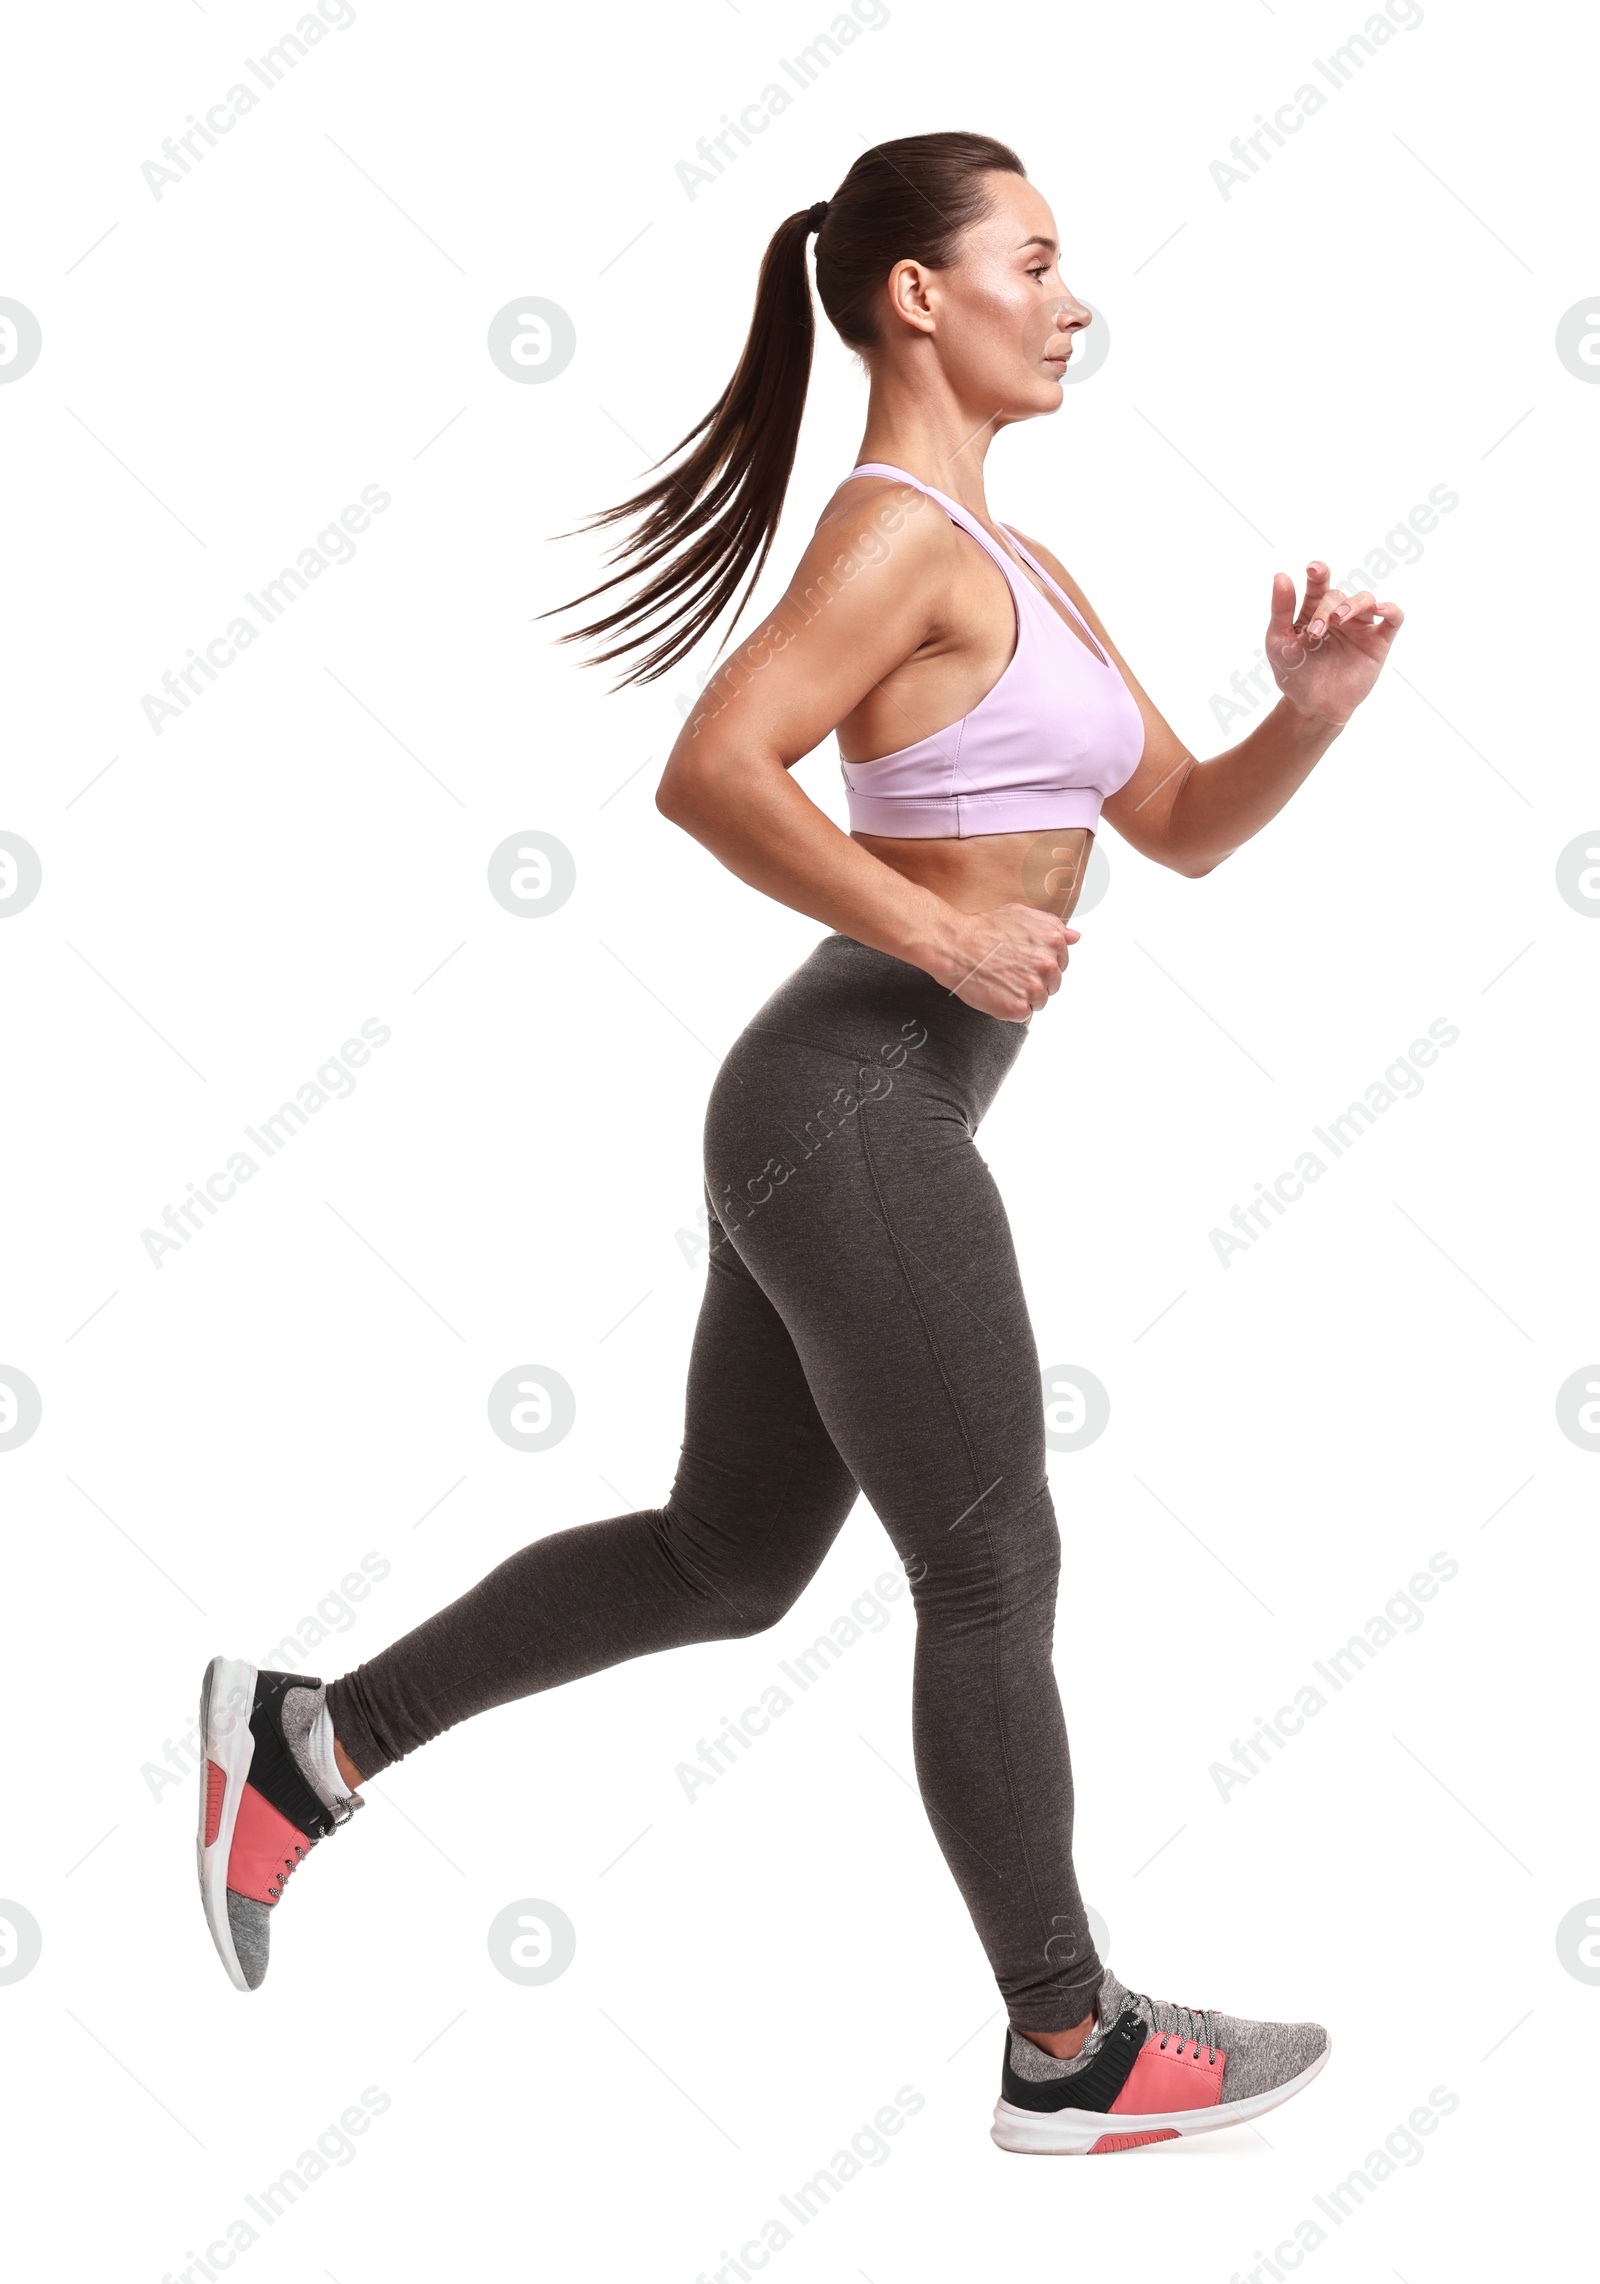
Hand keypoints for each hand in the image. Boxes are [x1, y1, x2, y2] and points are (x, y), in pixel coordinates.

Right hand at [941, 903, 1077, 1021]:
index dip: (1040, 965)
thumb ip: (1052, 925)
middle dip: (1034, 981)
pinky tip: (997, 994)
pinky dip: (1010, 1009)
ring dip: (1023, 997)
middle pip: (1052, 985)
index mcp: (1054, 941)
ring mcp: (1034, 988)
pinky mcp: (1018, 1008)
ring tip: (1001, 983)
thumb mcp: (1021, 914)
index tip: (1022, 963)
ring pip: (1039, 1002)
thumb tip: (1075, 937)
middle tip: (1009, 973)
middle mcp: (1048, 965)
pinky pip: (1023, 1015)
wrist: (955, 946)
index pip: (1060, 964)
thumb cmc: (983, 929)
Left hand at [1268, 564, 1404, 725]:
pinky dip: (1391, 609)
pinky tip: (1381, 609)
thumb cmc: (1294, 674)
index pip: (1318, 583)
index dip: (1318, 572)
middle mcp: (1339, 614)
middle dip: (1326, 609)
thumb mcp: (1279, 641)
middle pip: (1338, 596)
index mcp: (1314, 611)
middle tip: (1315, 632)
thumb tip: (1281, 575)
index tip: (1313, 570)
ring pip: (1366, 599)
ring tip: (1339, 619)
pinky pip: (1394, 618)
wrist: (1312, 707)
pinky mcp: (1378, 642)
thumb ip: (1281, 609)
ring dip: (1354, 604)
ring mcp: (1360, 627)